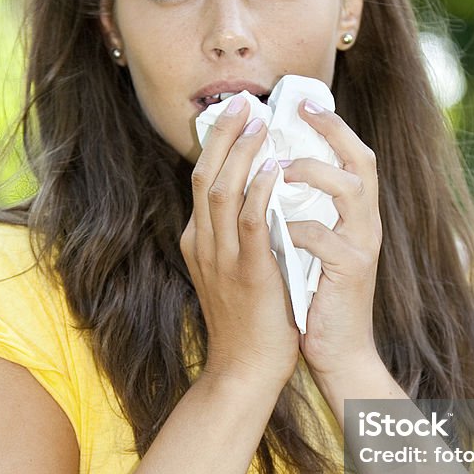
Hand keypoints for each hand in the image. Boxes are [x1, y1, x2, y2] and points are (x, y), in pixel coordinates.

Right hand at [181, 97, 299, 390]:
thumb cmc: (248, 323)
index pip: (204, 181)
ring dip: (241, 151)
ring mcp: (220, 257)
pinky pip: (249, 222)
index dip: (219, 144)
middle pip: (206, 175)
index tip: (238, 115)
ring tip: (260, 121)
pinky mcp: (246, 272)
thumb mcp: (234, 272)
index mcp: (198, 241)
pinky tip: (275, 167)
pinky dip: (260, 190)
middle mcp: (202, 243)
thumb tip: (263, 201)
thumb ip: (239, 237)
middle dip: (224, 134)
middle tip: (244, 101)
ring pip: (222, 190)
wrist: (243, 371)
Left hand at [284, 99, 382, 379]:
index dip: (332, 126)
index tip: (302, 104)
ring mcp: (362, 246)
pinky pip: (322, 236)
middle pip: (362, 161)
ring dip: (311, 173)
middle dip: (331, 132)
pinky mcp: (350, 272)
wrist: (336, 353)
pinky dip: (293, 227)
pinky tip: (271, 228)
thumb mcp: (307, 247)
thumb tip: (266, 174)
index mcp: (355, 215)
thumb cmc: (313, 298)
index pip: (354, 156)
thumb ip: (298, 212)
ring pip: (350, 190)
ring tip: (277, 169)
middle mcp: (366, 224)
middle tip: (296, 113)